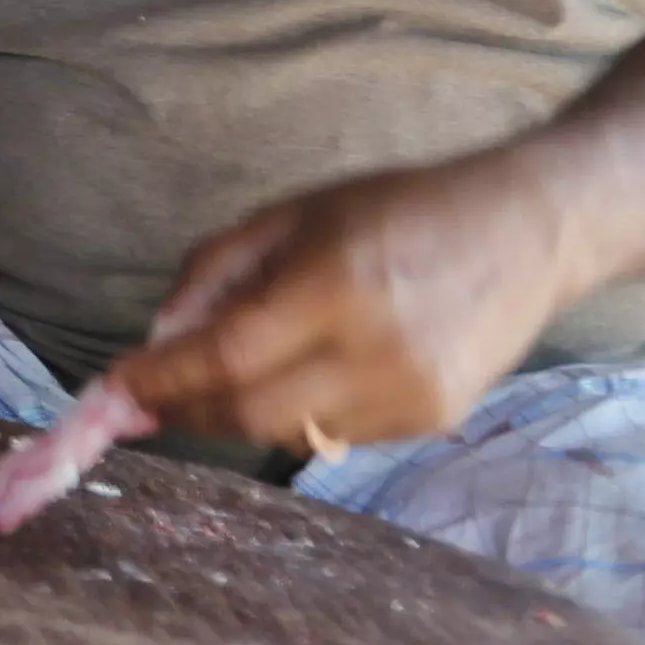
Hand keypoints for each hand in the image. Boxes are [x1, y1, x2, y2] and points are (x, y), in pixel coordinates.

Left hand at [116, 159, 577, 454]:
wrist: (530, 232)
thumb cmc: (401, 209)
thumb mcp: (295, 213)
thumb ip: (217, 271)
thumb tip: (158, 337)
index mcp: (337, 285)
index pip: (225, 357)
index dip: (160, 379)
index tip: (114, 388)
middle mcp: (376, 351)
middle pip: (248, 413)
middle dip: (188, 410)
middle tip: (149, 398)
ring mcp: (410, 395)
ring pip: (287, 432)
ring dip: (239, 413)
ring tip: (224, 377)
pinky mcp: (433, 421)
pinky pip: (334, 436)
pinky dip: (296, 414)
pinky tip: (300, 376)